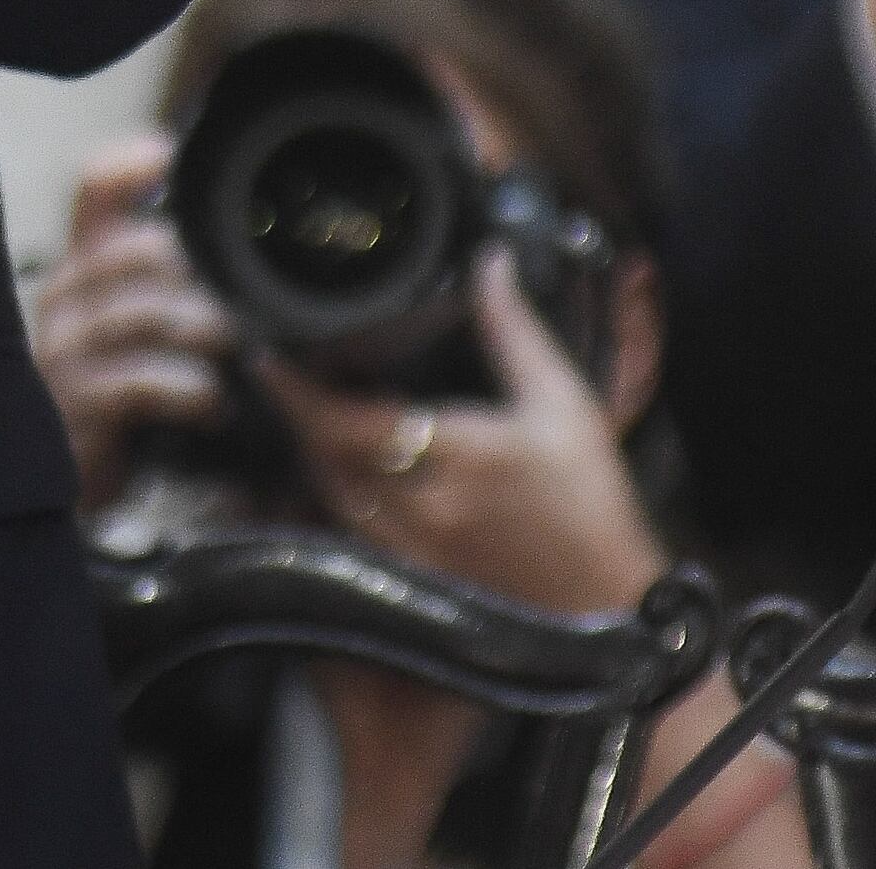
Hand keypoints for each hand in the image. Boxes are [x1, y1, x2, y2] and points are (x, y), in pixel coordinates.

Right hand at [32, 137, 230, 514]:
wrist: (84, 476)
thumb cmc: (127, 392)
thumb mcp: (149, 327)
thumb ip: (182, 280)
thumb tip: (245, 252)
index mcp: (88, 264)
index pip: (94, 190)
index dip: (130, 165)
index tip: (172, 158)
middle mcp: (68, 296)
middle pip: (129, 250)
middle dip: (191, 269)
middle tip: (240, 296)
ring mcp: (65, 350)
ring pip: (137, 314)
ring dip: (197, 327)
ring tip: (235, 345)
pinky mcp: (75, 405)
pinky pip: (134, 382)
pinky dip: (183, 389)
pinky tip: (210, 403)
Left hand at [255, 255, 667, 621]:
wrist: (609, 611)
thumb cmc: (593, 504)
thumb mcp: (565, 406)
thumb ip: (516, 332)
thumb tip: (491, 264)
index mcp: (457, 455)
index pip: (347, 421)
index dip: (297, 391)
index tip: (266, 357)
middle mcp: (423, 508)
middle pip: (325, 458)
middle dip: (298, 416)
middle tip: (285, 376)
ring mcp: (415, 553)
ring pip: (334, 497)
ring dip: (314, 455)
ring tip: (312, 414)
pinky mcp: (418, 584)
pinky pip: (354, 534)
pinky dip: (340, 497)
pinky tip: (348, 471)